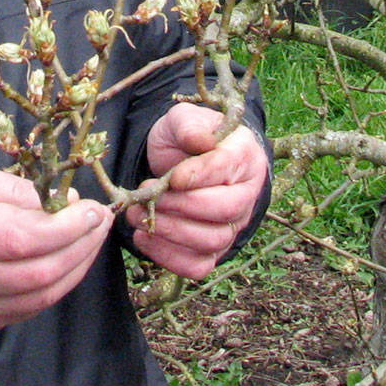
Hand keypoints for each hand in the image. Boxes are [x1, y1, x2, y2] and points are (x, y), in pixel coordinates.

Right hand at [0, 161, 112, 333]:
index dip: (65, 228)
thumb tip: (64, 204)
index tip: (93, 209)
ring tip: (91, 240)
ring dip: (74, 269)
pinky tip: (66, 262)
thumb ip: (11, 189)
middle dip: (79, 247)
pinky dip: (53, 287)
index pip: (19, 239)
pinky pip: (24, 311)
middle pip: (34, 273)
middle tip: (102, 222)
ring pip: (35, 298)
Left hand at [127, 102, 269, 279]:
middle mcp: (246, 194)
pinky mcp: (214, 249)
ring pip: (212, 241)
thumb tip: (199, 141)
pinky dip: (168, 257)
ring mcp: (233, 225)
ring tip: (138, 215)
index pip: (227, 168)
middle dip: (181, 206)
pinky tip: (144, 238)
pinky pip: (198, 265)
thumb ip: (189, 126)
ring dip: (171, 232)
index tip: (173, 178)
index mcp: (244, 154)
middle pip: (225, 210)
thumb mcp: (182, 120)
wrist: (180, 160)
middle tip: (148, 195)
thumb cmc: (186, 138)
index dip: (200, 175)